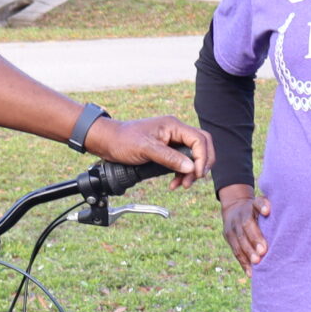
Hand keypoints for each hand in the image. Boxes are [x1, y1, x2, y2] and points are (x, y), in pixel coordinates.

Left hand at [85, 113, 210, 185]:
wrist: (108, 142)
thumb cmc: (123, 140)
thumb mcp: (146, 149)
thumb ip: (169, 158)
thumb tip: (190, 167)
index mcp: (173, 126)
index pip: (199, 140)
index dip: (202, 157)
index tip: (196, 173)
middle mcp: (175, 131)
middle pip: (201, 146)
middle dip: (201, 164)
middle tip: (195, 179)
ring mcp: (171, 140)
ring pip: (192, 155)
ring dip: (190, 171)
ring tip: (183, 185)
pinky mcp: (166, 150)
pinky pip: (181, 161)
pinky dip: (181, 173)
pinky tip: (174, 183)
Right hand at [218, 182, 270, 270]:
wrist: (234, 208)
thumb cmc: (257, 209)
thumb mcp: (261, 203)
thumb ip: (267, 206)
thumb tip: (271, 212)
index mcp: (250, 207)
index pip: (255, 206)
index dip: (261, 208)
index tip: (267, 212)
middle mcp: (239, 217)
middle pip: (245, 228)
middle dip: (253, 240)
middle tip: (263, 251)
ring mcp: (231, 228)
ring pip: (239, 242)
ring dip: (247, 253)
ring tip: (257, 263)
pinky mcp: (228, 238)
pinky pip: (236, 252)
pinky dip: (243, 263)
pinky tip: (251, 273)